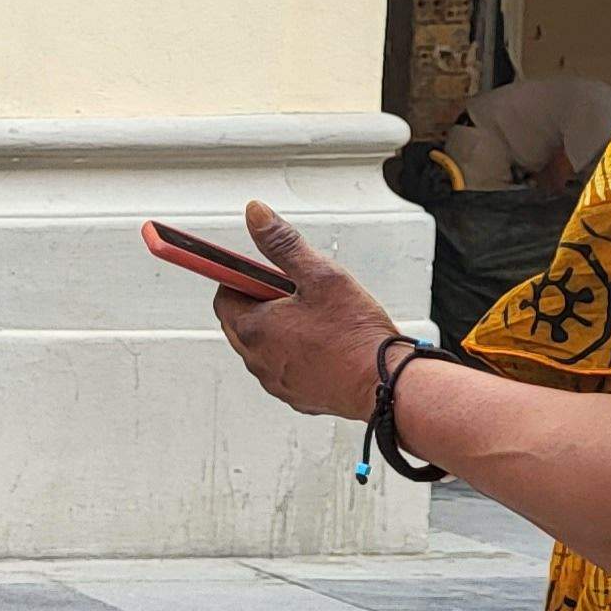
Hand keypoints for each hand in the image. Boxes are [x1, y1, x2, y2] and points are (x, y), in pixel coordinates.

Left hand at [210, 201, 399, 421]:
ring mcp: (274, 382)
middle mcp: (256, 359)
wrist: (386, 384)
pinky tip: (326, 343)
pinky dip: (296, 353)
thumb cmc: (356, 332)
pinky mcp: (295, 396)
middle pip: (240, 322)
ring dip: (278, 329)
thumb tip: (255, 214)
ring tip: (316, 317)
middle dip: (260, 303)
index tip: (263, 271)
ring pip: (262, 347)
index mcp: (253, 328)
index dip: (240, 279)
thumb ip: (283, 244)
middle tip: (295, 292)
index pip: (224, 296)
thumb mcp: (321, 275)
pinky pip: (284, 368)